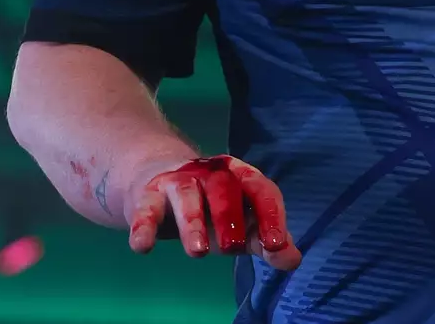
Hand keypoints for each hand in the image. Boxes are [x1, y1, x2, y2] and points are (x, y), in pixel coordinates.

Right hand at [124, 155, 301, 270]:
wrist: (157, 182)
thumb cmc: (210, 208)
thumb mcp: (240, 224)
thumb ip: (264, 241)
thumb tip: (292, 259)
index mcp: (240, 177)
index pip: (261, 190)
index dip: (270, 216)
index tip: (276, 245)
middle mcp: (210, 174)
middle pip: (223, 190)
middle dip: (229, 217)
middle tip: (233, 248)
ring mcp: (178, 182)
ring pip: (186, 197)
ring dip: (192, 223)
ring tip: (197, 252)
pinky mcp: (147, 196)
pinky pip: (146, 210)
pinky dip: (143, 227)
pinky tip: (142, 247)